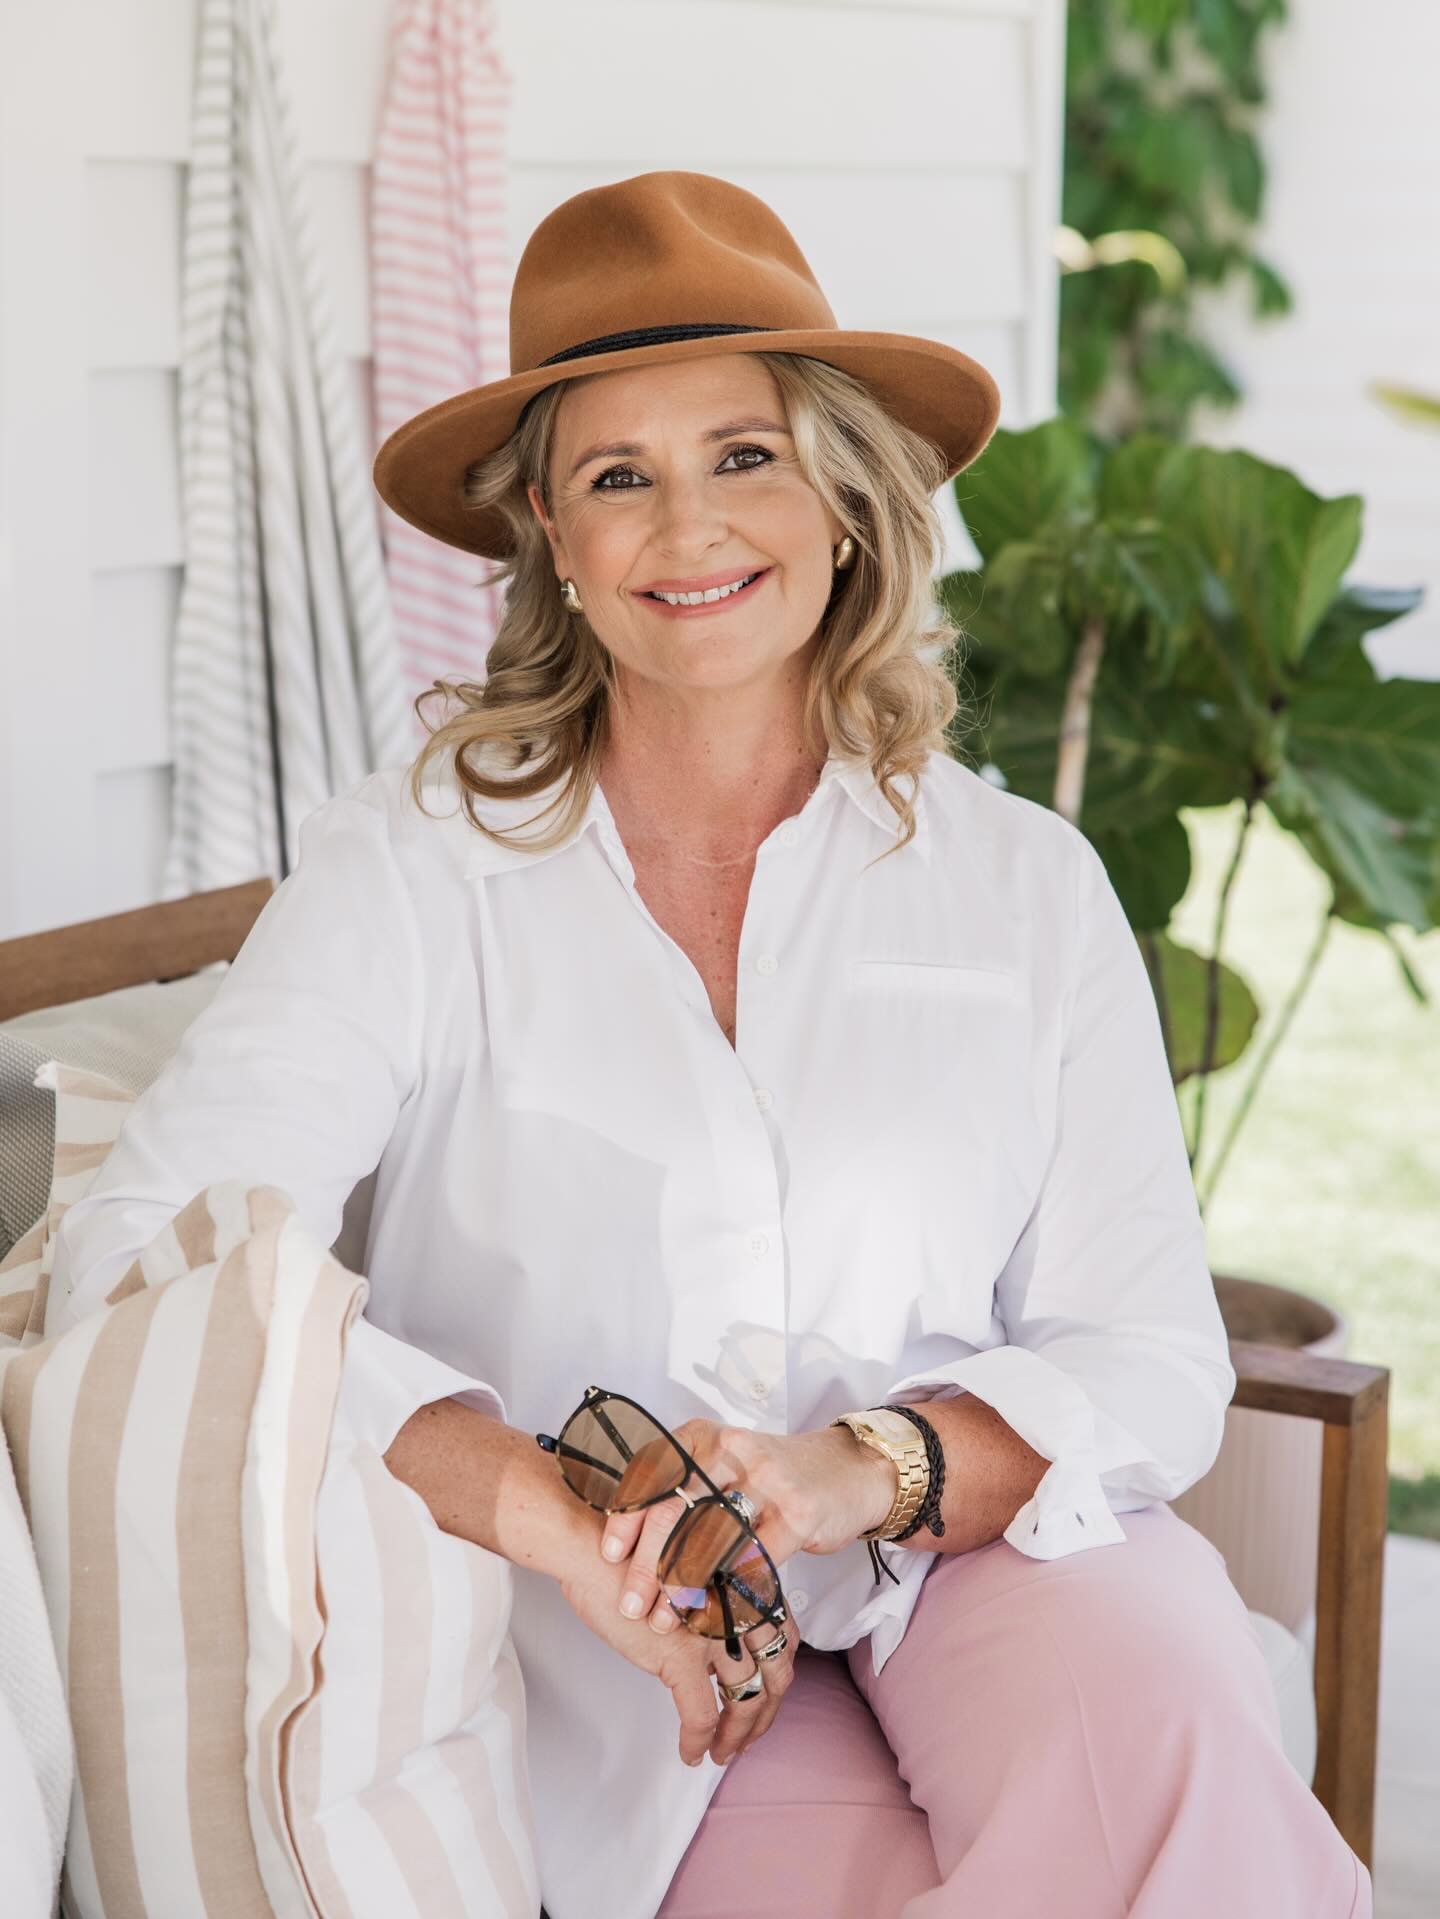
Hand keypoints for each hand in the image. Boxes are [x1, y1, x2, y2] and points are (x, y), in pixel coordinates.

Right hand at [556, 1524, 796, 1766]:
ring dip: (736, 1736)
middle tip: (750, 1736)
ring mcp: (715, 1633)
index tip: (767, 1697)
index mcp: (742, 1587)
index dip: (778, 1676)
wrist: (594, 1555)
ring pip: (745, 1701)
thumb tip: (711, 1656)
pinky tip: (691, 1753)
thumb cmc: (630, 1563)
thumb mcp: (688, 1581)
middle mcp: (739, 1609)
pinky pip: (701, 1716)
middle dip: (765, 1713)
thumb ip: (710, 1612)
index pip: (783, 1639)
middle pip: (774, 1674)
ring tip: (722, 1752)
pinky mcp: (683, 1656)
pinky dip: (698, 1742)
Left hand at [594, 1417, 894, 1758]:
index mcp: (707, 1436)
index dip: (626, 1515)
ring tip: (664, 1621)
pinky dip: (729, 1594)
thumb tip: (623, 1533)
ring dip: (682, 1588)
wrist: (850, 1470)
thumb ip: (682, 1488)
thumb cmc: (775, 1475)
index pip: (654, 1473)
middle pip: (677, 1510)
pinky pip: (754, 1562)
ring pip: (711, 1540)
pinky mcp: (799, 1515)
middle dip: (648, 1564)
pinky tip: (712, 1617)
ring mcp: (769, 1481)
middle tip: (631, 1605)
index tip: (609, 1555)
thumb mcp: (726, 1464)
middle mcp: (734, 1450)